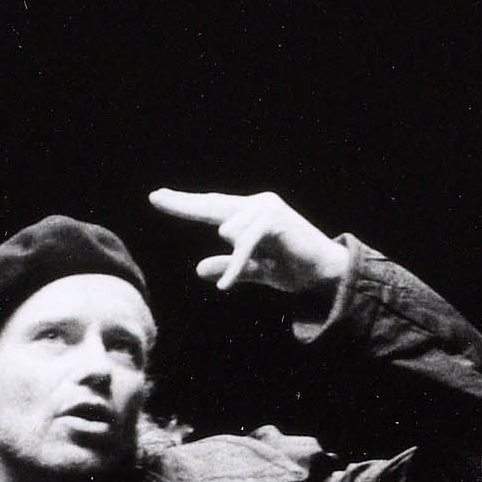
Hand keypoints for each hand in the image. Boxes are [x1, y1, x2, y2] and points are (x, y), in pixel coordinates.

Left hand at [147, 188, 351, 303]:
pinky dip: (236, 266)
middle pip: (212, 207)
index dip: (185, 203)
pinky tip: (226, 285)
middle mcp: (257, 204)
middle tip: (154, 197)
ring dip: (236, 258)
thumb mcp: (255, 270)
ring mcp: (266, 208)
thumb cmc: (294, 269)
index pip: (212, 206)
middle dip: (183, 205)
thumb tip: (199, 269)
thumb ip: (229, 266)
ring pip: (228, 231)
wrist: (327, 274)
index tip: (158, 196)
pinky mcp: (273, 221)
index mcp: (252, 213)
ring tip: (259, 265)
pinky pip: (244, 245)